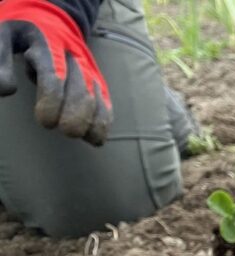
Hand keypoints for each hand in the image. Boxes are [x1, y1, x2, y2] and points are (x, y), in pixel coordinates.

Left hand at [0, 0, 110, 143]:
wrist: (50, 20)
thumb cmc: (22, 35)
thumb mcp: (4, 38)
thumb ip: (0, 61)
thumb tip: (6, 91)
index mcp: (48, 43)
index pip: (55, 73)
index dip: (53, 100)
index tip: (45, 122)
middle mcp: (73, 55)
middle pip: (82, 87)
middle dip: (78, 114)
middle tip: (66, 131)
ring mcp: (89, 68)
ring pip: (98, 95)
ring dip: (95, 120)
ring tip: (83, 137)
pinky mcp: (97, 79)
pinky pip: (106, 100)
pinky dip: (104, 120)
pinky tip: (96, 138)